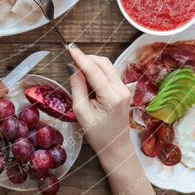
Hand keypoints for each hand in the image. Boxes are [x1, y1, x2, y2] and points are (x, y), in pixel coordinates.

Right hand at [68, 45, 132, 160]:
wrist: (115, 147)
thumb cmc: (97, 134)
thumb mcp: (81, 111)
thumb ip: (77, 87)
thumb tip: (72, 67)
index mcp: (111, 97)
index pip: (94, 70)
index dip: (80, 57)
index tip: (69, 48)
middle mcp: (121, 90)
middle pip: (103, 63)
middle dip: (86, 58)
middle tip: (71, 57)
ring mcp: (125, 89)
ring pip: (107, 66)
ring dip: (92, 63)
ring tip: (77, 68)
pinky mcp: (123, 90)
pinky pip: (109, 73)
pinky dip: (97, 70)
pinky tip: (87, 76)